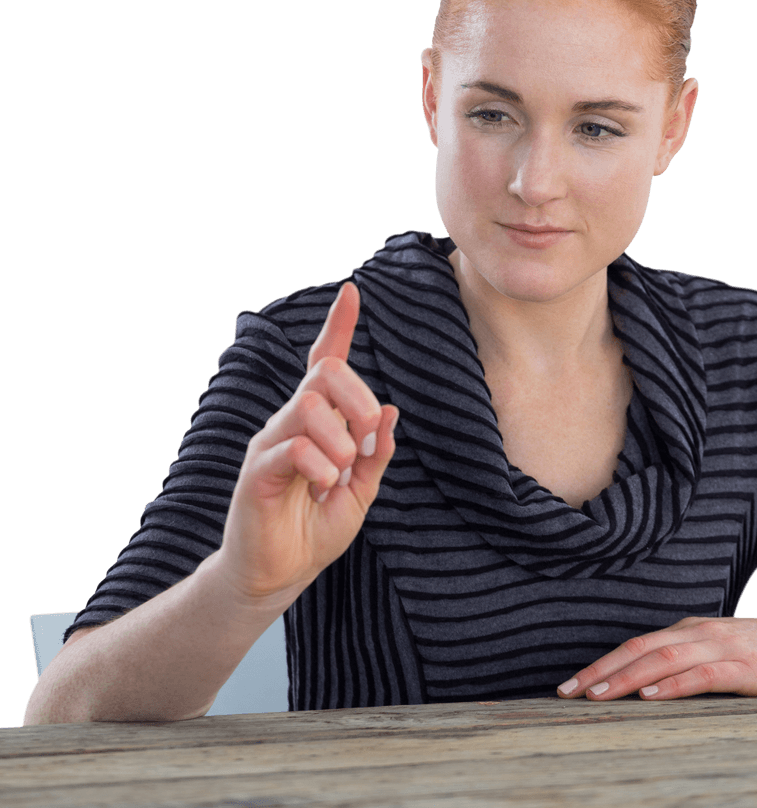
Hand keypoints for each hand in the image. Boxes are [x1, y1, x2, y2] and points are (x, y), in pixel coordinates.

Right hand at [217, 281, 398, 605]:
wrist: (280, 574)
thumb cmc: (316, 528)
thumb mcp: (361, 490)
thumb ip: (376, 452)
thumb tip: (390, 410)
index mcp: (318, 422)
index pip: (324, 363)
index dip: (338, 327)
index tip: (351, 292)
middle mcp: (290, 423)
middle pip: (324, 374)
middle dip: (358, 397)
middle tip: (368, 434)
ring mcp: (271, 444)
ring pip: (309, 407)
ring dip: (340, 440)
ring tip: (338, 474)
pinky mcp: (257, 472)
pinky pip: (293, 448)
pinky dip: (319, 465)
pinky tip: (320, 488)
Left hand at [557, 616, 756, 700]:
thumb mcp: (724, 650)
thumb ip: (692, 660)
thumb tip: (654, 684)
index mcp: (692, 629)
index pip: (637, 645)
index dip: (602, 663)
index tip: (571, 685)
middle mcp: (701, 632)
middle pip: (640, 648)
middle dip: (601, 670)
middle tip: (567, 692)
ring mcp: (723, 647)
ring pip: (664, 659)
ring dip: (627, 678)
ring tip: (598, 695)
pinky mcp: (746, 666)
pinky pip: (703, 674)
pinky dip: (674, 684)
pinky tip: (652, 697)